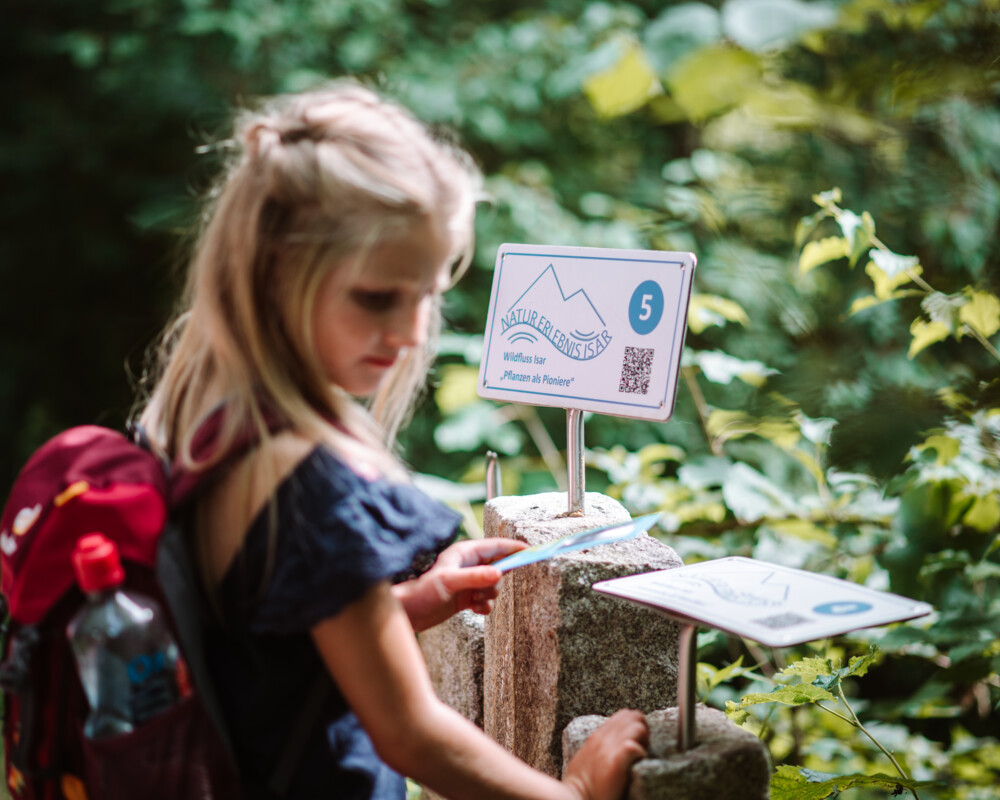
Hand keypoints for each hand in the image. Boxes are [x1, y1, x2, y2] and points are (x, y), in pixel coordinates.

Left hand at [393, 538, 526, 631]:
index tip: (532, 551)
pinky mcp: (466, 596)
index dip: (515, 548)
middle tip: (485, 589)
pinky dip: (484, 605)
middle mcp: (468, 564)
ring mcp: (468, 581)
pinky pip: (487, 600)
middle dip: (497, 581)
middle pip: (499, 566)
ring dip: (489, 595)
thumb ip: (474, 577)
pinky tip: (473, 609)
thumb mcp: (448, 582)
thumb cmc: (422, 592)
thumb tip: (499, 573)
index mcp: (465, 553)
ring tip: (474, 600)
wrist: (408, 613)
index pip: (496, 546)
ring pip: (494, 585)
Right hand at [563, 710, 648, 799]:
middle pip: (634, 716)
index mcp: (597, 736)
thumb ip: (599, 746)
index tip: (636, 741)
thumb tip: (613, 743)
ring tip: (640, 756)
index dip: (635, 724)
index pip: (623, 714)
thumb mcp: (587, 757)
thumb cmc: (582, 785)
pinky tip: (637, 764)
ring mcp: (608, 749)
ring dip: (644, 740)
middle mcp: (603, 738)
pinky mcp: (615, 763)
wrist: (575, 798)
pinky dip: (641, 754)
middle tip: (642, 746)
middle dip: (643, 729)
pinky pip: (634, 747)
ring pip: (637, 727)